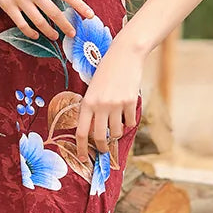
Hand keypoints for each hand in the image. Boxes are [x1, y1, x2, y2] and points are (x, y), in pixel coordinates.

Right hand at [0, 0, 94, 40]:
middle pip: (54, 12)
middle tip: (72, 33)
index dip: (80, 6)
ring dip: (49, 31)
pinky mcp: (7, 6)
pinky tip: (35, 35)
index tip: (90, 15)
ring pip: (39, 22)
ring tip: (55, 36)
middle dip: (66, 25)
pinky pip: (22, 24)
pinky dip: (30, 32)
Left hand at [75, 32, 144, 160]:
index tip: (83, 158)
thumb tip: (95, 131)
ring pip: (116, 132)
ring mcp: (116, 105)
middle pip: (100, 137)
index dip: (81, 148)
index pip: (81, 132)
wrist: (124, 55)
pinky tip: (126, 112)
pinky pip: (130, 122)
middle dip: (102, 147)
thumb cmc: (106, 71)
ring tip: (116, 123)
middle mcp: (100, 106)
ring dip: (117, 132)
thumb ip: (92, 108)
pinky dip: (128, 122)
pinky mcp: (130, 102)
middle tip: (103, 149)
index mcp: (87, 102)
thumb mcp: (93, 88)